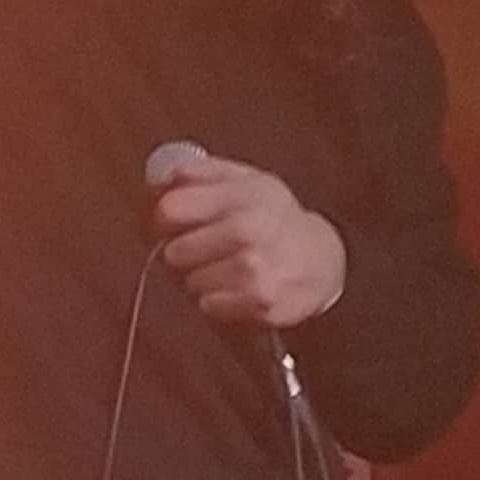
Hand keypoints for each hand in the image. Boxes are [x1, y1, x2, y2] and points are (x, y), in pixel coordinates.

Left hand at [149, 156, 346, 329]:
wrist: (320, 260)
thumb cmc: (274, 220)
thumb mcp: (246, 182)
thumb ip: (204, 173)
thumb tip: (164, 174)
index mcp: (242, 193)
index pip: (172, 208)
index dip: (159, 221)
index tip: (164, 226)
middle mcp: (250, 227)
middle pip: (176, 251)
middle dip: (177, 256)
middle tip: (191, 254)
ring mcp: (257, 266)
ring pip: (192, 281)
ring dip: (196, 281)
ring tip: (214, 273)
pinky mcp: (263, 301)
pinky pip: (212, 306)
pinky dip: (214, 302)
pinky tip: (230, 291)